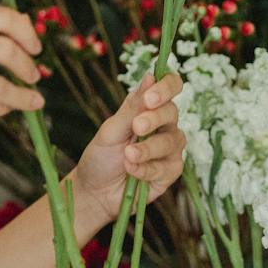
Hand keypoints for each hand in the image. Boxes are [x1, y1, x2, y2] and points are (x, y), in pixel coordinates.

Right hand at [0, 1, 43, 148]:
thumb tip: (23, 29)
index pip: (0, 16)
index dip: (26, 32)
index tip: (36, 46)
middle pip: (5, 47)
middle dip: (28, 64)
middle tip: (34, 75)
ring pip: (0, 83)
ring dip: (22, 95)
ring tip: (33, 101)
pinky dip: (2, 108)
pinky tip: (6, 109)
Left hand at [71, 72, 185, 235]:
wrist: (95, 191)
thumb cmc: (101, 156)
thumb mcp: (111, 130)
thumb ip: (132, 107)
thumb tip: (151, 76)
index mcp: (148, 108)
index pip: (170, 87)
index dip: (166, 87)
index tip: (150, 98)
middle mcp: (164, 125)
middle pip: (172, 112)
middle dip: (154, 119)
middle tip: (136, 127)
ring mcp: (169, 149)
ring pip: (172, 141)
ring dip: (148, 148)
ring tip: (127, 155)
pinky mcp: (170, 172)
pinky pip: (166, 167)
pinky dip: (146, 169)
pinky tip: (131, 171)